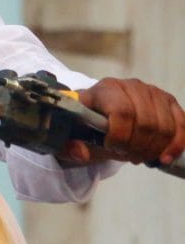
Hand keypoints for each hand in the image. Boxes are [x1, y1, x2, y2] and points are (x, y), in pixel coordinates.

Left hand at [64, 78, 184, 166]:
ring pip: (165, 126)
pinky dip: (175, 146)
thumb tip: (79, 151)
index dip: (120, 136)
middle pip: (146, 122)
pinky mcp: (169, 103)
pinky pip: (181, 126)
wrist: (102, 115)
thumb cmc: (88, 125)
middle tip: (127, 156)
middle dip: (138, 147)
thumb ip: (70, 147)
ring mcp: (152, 93)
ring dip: (154, 149)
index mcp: (104, 89)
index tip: (112, 147)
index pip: (122, 111)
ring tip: (139, 156)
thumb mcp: (74, 137)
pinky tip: (163, 158)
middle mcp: (130, 86)